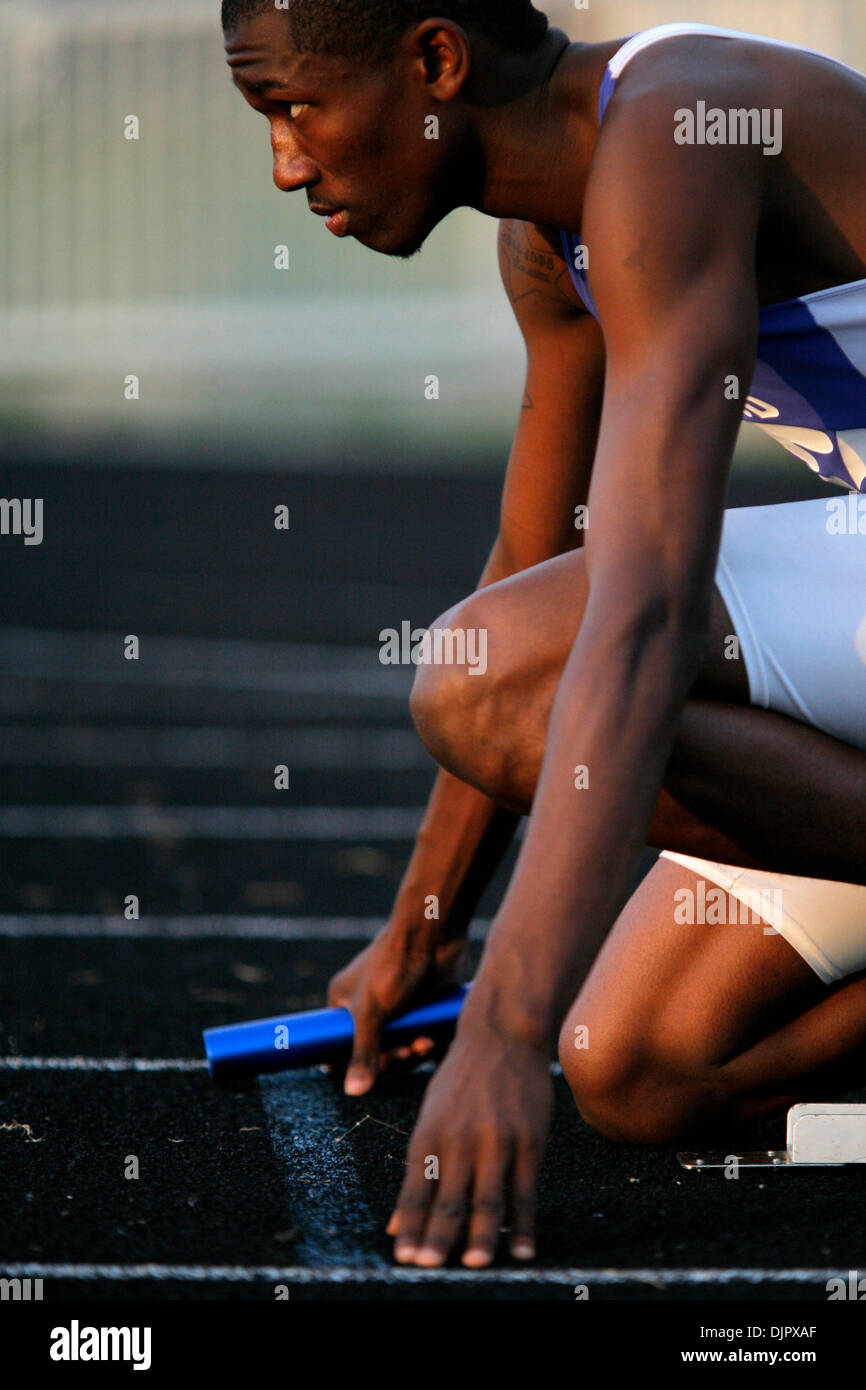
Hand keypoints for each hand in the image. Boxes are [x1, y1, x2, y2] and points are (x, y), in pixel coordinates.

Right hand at [327, 925, 463, 1095]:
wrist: (433, 934)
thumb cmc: (394, 965)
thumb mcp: (373, 1011)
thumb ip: (363, 1051)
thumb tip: (353, 1092)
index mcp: (344, 1003)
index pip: (339, 1048)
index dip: (355, 1064)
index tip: (373, 1070)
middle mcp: (368, 1008)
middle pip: (375, 1054)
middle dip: (393, 1057)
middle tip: (408, 1051)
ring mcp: (396, 1009)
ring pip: (401, 1048)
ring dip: (413, 1051)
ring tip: (426, 1041)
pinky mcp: (421, 1009)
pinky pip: (420, 1038)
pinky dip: (428, 1043)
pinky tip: (435, 1038)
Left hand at [387, 1021, 552, 1266]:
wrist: (502, 1034)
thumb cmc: (461, 1078)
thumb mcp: (431, 1115)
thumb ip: (418, 1169)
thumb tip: (397, 1221)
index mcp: (429, 1134)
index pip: (416, 1191)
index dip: (410, 1227)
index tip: (404, 1257)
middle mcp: (460, 1140)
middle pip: (448, 1201)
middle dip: (437, 1240)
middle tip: (428, 1269)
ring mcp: (497, 1141)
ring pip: (487, 1201)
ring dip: (479, 1239)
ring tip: (472, 1266)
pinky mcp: (529, 1141)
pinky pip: (526, 1192)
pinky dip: (523, 1225)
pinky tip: (520, 1249)